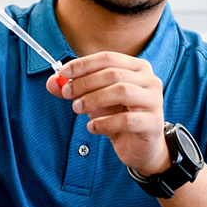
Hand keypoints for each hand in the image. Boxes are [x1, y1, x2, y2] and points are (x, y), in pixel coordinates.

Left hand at [46, 52, 170, 175]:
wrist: (140, 147)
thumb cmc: (119, 117)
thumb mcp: (94, 100)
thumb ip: (75, 89)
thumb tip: (52, 82)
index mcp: (137, 67)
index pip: (108, 58)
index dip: (84, 64)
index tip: (63, 73)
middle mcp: (150, 80)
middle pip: (114, 74)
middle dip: (85, 82)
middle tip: (67, 94)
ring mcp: (154, 101)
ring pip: (121, 91)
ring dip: (94, 99)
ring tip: (77, 109)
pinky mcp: (153, 123)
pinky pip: (126, 120)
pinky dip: (104, 123)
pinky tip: (92, 127)